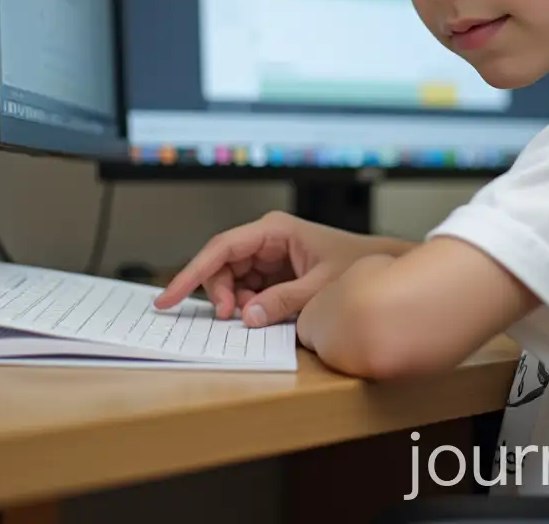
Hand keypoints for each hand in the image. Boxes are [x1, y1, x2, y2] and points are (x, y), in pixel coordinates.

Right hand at [153, 210, 375, 326]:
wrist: (381, 265)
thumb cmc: (357, 264)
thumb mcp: (320, 287)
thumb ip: (284, 302)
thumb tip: (248, 317)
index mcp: (275, 230)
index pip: (221, 248)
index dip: (191, 273)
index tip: (168, 298)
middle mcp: (267, 239)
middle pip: (221, 265)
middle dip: (220, 293)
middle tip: (231, 318)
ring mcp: (269, 255)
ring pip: (231, 279)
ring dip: (236, 301)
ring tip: (257, 314)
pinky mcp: (274, 271)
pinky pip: (247, 288)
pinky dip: (248, 304)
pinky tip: (262, 313)